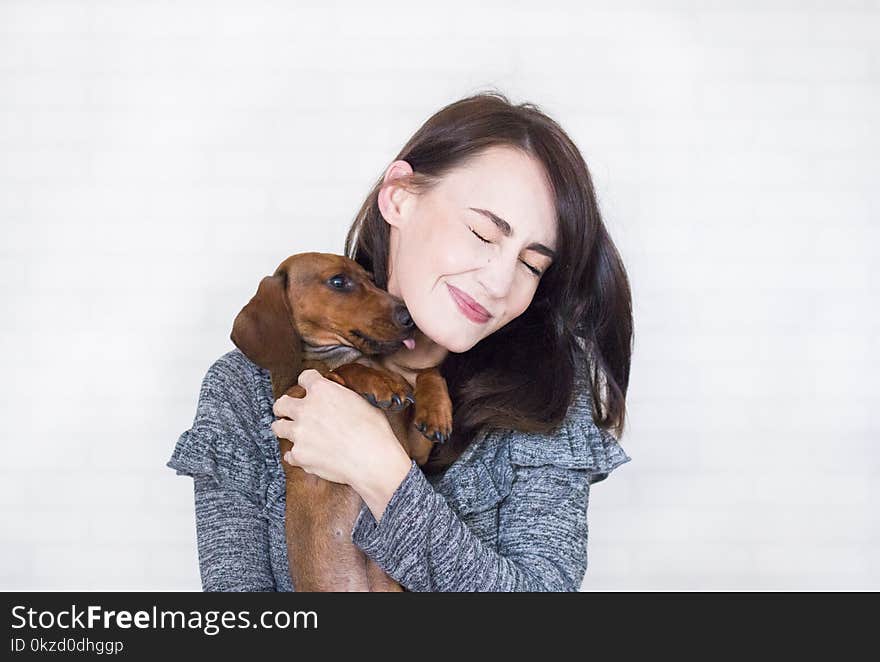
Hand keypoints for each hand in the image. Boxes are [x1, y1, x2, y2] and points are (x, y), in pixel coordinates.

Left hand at [270, 369, 410, 494]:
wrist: (372, 460)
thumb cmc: (374, 431)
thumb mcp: (361, 401)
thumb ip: (341, 396)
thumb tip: (338, 397)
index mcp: (322, 390)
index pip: (304, 377)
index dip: (308, 382)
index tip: (309, 387)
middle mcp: (305, 408)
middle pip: (281, 403)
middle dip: (285, 407)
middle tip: (291, 412)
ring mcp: (299, 432)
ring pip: (278, 427)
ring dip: (286, 429)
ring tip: (296, 434)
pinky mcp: (299, 454)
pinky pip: (289, 454)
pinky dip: (297, 455)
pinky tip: (307, 455)